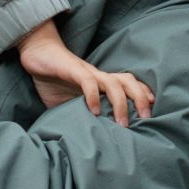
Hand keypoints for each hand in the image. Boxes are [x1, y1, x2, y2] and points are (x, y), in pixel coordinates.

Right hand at [17, 20, 155, 125]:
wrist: (36, 52)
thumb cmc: (54, 77)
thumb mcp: (68, 101)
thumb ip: (78, 113)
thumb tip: (85, 136)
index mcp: (100, 81)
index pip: (128, 84)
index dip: (142, 95)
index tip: (151, 113)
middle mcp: (98, 75)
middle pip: (127, 81)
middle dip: (140, 99)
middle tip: (144, 120)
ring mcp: (86, 72)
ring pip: (113, 82)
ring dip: (121, 103)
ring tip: (122, 123)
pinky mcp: (72, 69)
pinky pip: (88, 81)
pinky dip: (93, 96)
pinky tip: (94, 111)